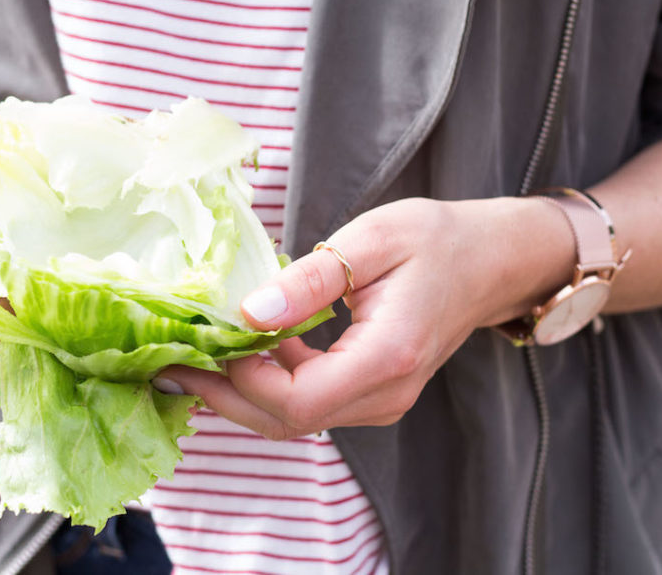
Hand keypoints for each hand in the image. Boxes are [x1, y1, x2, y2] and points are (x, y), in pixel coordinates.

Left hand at [155, 197, 573, 438]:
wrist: (489, 261)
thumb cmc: (436, 240)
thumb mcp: (372, 240)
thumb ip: (310, 280)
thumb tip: (249, 314)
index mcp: (387, 356)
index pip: (300, 401)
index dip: (242, 382)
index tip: (202, 345)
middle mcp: (386, 393)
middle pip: (288, 421)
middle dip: (224, 397)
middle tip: (172, 361)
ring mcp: (381, 401)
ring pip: (295, 419)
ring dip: (241, 392)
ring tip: (197, 352)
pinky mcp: (372, 394)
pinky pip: (310, 403)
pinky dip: (268, 384)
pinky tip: (244, 349)